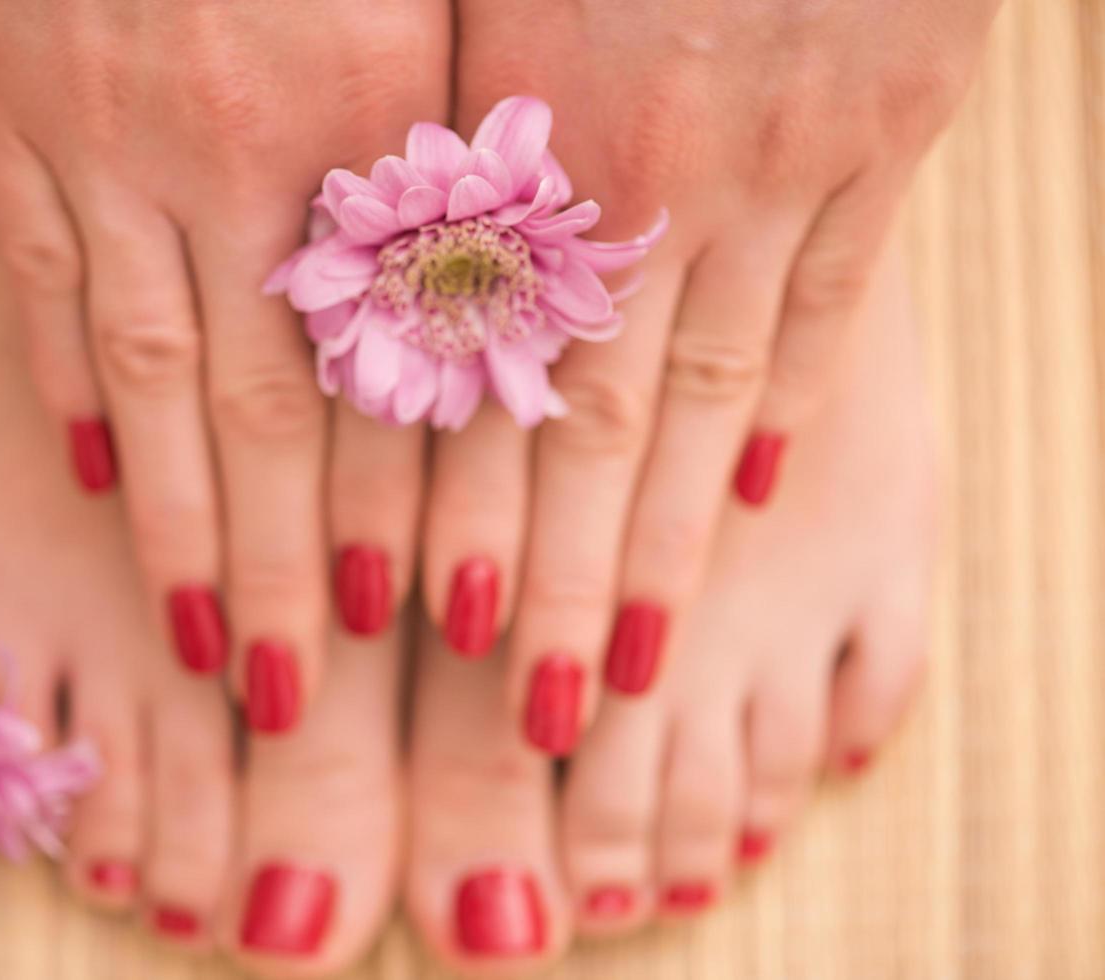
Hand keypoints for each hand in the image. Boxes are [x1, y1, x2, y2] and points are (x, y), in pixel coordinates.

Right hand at [0, 0, 449, 729]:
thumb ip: (465, 132)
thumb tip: (520, 275)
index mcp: (373, 110)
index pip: (401, 352)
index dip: (422, 501)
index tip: (441, 616)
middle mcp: (242, 148)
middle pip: (272, 404)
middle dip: (297, 565)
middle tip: (308, 698)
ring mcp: (109, 134)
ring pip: (150, 375)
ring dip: (183, 525)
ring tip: (212, 643)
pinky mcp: (9, 102)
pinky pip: (38, 276)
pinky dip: (65, 389)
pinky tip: (94, 482)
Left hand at [434, 0, 994, 750]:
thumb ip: (419, 126)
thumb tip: (364, 255)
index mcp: (514, 130)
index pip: (469, 372)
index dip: (448, 510)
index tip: (419, 629)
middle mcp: (637, 174)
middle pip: (581, 424)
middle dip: (552, 580)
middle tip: (531, 714)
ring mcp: (777, 158)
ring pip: (705, 398)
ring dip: (662, 544)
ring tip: (631, 667)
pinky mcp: (889, 122)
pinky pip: (833, 298)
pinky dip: (792, 407)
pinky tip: (751, 502)